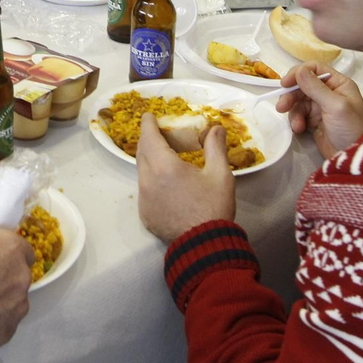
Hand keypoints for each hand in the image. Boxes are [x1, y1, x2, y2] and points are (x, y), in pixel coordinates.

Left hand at [137, 114, 235, 243]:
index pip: (149, 136)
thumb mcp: (220, 175)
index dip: (148, 124)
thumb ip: (215, 147)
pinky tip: (166, 184)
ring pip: (141, 171)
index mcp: (164, 166)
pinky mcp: (145, 214)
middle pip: (142, 152)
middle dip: (149, 139)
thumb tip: (216, 128)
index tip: (150, 116)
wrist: (204, 246)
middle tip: (160, 133)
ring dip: (150, 160)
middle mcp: (147, 180)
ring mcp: (143, 198)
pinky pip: (144, 190)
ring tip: (165, 157)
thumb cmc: (213, 207)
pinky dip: (152, 180)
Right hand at [276, 64, 362, 158]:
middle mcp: (329, 92)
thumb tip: (299, 70)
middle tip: (282, 107)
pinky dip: (296, 121)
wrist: (354, 157)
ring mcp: (321, 107)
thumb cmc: (351, 128)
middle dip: (291, 95)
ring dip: (293, 111)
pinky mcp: (314, 121)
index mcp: (338, 83)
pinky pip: (299, 115)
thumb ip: (316, 87)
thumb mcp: (335, 106)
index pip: (314, 69)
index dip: (298, 73)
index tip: (285, 83)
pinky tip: (300, 129)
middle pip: (302, 85)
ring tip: (296, 125)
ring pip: (298, 101)